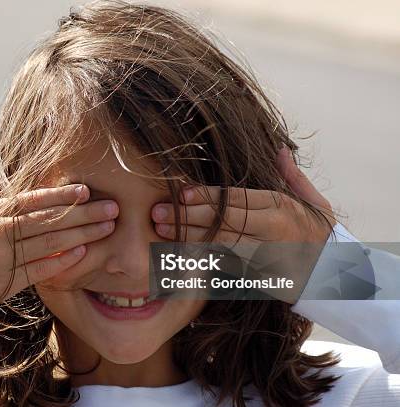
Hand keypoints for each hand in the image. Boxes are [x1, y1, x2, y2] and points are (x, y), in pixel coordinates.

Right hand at [0, 175, 118, 314]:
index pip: (32, 200)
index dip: (61, 194)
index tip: (85, 190)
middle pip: (50, 220)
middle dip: (84, 213)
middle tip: (112, 208)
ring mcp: (4, 258)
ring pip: (51, 243)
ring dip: (82, 234)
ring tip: (107, 228)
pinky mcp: (6, 283)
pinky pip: (40, 270)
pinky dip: (62, 261)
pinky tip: (83, 253)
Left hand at [150, 146, 335, 302]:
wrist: (333, 276)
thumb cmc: (320, 234)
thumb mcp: (315, 202)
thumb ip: (293, 177)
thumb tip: (279, 149)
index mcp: (281, 210)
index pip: (238, 201)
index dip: (208, 197)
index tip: (182, 194)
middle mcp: (271, 233)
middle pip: (223, 223)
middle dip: (188, 217)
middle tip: (157, 213)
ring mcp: (262, 257)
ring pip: (219, 246)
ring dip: (187, 238)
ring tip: (160, 231)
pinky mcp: (256, 276)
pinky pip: (223, 266)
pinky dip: (199, 258)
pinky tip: (176, 253)